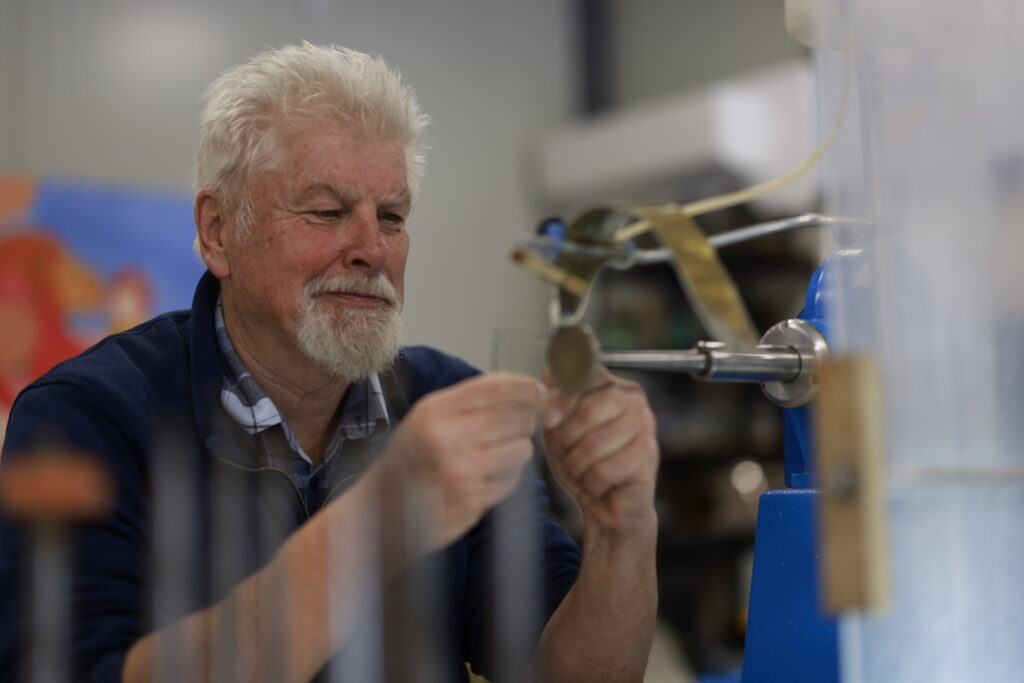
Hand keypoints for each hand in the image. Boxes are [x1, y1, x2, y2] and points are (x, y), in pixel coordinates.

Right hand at [373, 372, 546, 548]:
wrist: (380, 509)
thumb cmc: (411, 458)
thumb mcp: (429, 417)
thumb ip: (471, 402)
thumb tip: (527, 392)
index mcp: (437, 409)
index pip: (498, 387)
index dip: (527, 387)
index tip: (540, 393)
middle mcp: (448, 436)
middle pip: (518, 418)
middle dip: (524, 423)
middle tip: (514, 430)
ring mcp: (461, 471)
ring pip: (522, 450)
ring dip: (516, 453)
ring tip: (493, 457)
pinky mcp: (472, 500)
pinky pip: (512, 481)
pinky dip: (506, 479)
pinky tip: (484, 479)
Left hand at [542, 367, 658, 535]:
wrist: (605, 505)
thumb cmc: (583, 461)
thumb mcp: (558, 427)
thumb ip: (554, 398)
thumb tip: (549, 371)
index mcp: (611, 384)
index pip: (583, 378)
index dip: (559, 401)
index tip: (548, 419)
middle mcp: (634, 399)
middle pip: (587, 411)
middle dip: (566, 439)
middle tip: (566, 453)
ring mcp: (646, 427)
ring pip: (593, 445)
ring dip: (576, 466)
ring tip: (582, 470)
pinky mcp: (648, 457)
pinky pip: (604, 470)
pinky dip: (591, 484)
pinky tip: (597, 485)